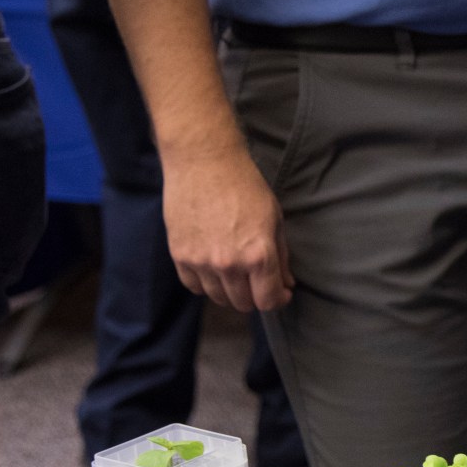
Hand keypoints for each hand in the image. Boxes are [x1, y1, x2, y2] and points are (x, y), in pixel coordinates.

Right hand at [161, 146, 292, 311]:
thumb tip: (286, 284)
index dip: (278, 300)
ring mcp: (201, 262)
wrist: (205, 162)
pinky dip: (206, 284)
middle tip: (258, 282)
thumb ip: (280, 256)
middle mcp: (229, 264)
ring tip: (237, 274)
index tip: (280, 292)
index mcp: (258, 255)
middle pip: (242, 303)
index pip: (268, 300)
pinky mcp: (179, 256)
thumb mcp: (274, 219)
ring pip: (217, 298)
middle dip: (255, 296)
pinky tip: (214, 270)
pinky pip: (194, 286)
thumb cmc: (245, 186)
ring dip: (230, 292)